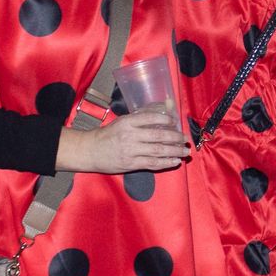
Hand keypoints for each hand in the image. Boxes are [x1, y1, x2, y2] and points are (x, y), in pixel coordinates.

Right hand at [56, 109, 189, 173]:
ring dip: (174, 151)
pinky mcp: (131, 164)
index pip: (150, 118)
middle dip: (175, 137)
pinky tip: (175, 161)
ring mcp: (131, 151)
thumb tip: (164, 111)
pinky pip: (152, 163)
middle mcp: (130, 136)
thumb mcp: (123, 121)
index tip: (176, 122)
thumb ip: (142, 117)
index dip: (166, 120)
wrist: (91, 151)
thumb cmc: (109, 134)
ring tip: (185, 151)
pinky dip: (165, 163)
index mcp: (128, 122)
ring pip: (158, 151)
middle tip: (185, 138)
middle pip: (158, 136)